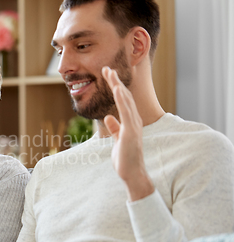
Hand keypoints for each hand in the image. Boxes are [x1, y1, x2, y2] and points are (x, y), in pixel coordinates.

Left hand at [102, 67, 153, 200]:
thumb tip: (109, 117)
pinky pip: (127, 113)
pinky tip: (117, 90)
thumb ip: (115, 128)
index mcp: (130, 121)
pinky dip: (122, 101)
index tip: (108, 75)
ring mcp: (133, 126)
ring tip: (111, 74)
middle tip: (107, 68)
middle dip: (115, 82)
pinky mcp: (131, 132)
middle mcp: (134, 120)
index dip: (115, 87)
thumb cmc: (125, 158)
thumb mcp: (117, 140)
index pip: (122, 100)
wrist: (132, 173)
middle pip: (124, 97)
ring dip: (118, 87)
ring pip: (125, 102)